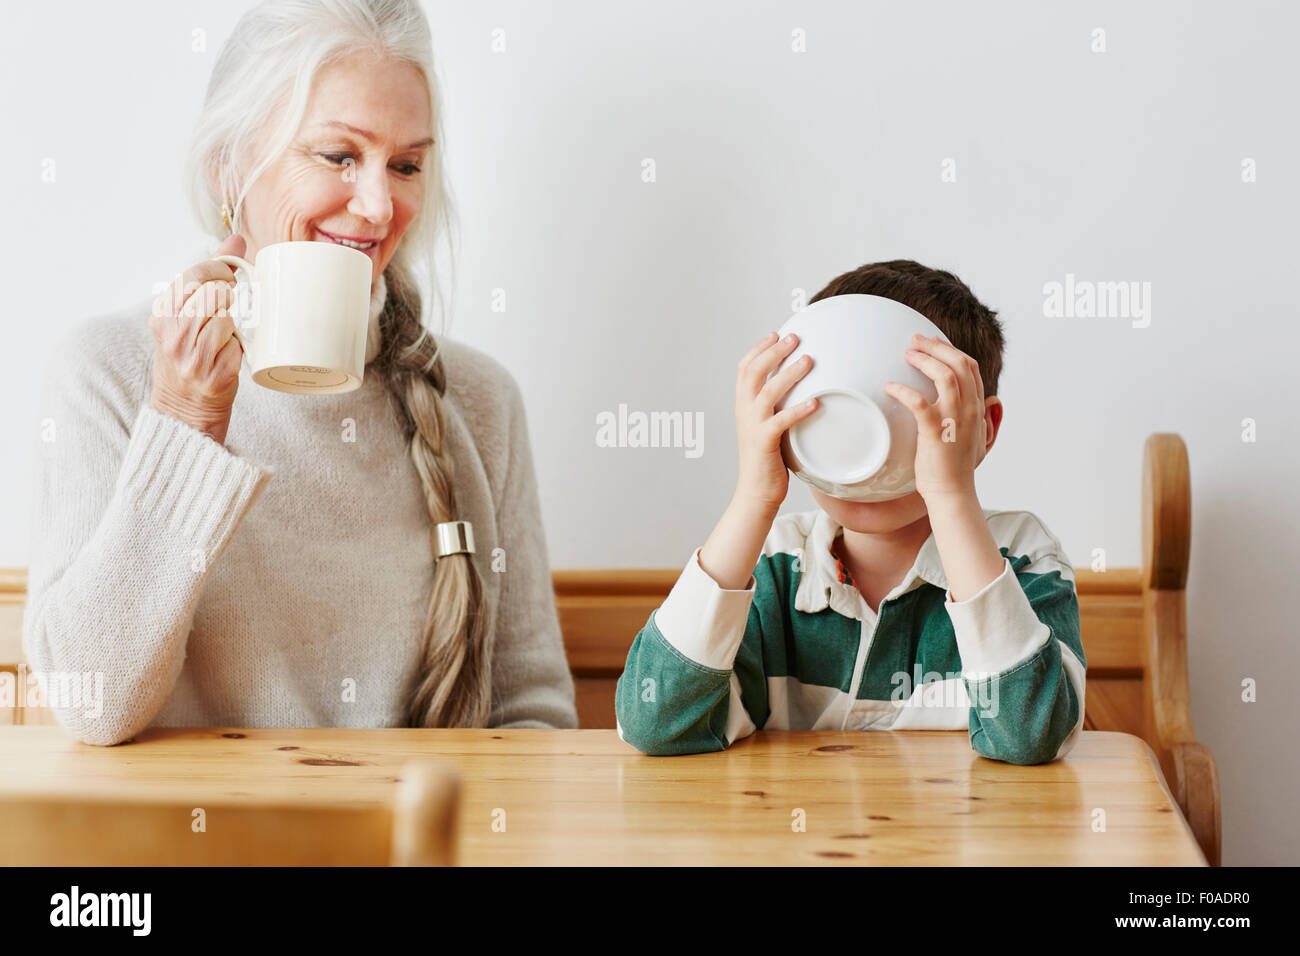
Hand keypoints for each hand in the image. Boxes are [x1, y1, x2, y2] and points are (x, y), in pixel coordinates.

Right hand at [148, 234, 246, 444]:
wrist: (184, 408)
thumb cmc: (190, 353)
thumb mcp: (187, 313)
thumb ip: (212, 274)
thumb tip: (236, 238)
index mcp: (163, 313)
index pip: (195, 274)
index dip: (219, 270)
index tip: (227, 276)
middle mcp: (173, 333)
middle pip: (214, 294)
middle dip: (227, 296)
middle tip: (228, 305)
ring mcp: (193, 356)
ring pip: (227, 318)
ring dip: (232, 323)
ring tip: (223, 333)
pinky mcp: (215, 375)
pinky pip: (238, 346)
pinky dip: (239, 348)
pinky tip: (226, 355)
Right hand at [732, 331, 819, 512]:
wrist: (755, 492)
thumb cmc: (767, 459)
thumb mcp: (767, 426)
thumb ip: (775, 407)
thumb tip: (797, 388)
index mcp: (743, 405)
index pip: (745, 369)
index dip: (759, 349)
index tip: (775, 334)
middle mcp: (744, 411)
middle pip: (754, 372)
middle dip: (774, 352)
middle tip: (794, 338)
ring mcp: (752, 426)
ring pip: (768, 392)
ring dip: (789, 374)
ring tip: (809, 360)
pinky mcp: (764, 442)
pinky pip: (781, 421)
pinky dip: (798, 409)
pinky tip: (815, 401)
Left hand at [883, 333, 989, 501]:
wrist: (952, 493)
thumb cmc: (957, 467)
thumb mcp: (977, 437)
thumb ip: (981, 417)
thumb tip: (989, 402)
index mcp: (978, 408)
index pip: (970, 368)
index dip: (950, 349)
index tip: (932, 341)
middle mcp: (970, 410)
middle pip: (959, 364)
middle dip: (936, 347)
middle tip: (915, 340)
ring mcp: (954, 420)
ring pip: (944, 376)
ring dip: (924, 360)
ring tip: (907, 354)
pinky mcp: (935, 432)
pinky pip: (918, 402)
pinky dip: (902, 390)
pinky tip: (889, 387)